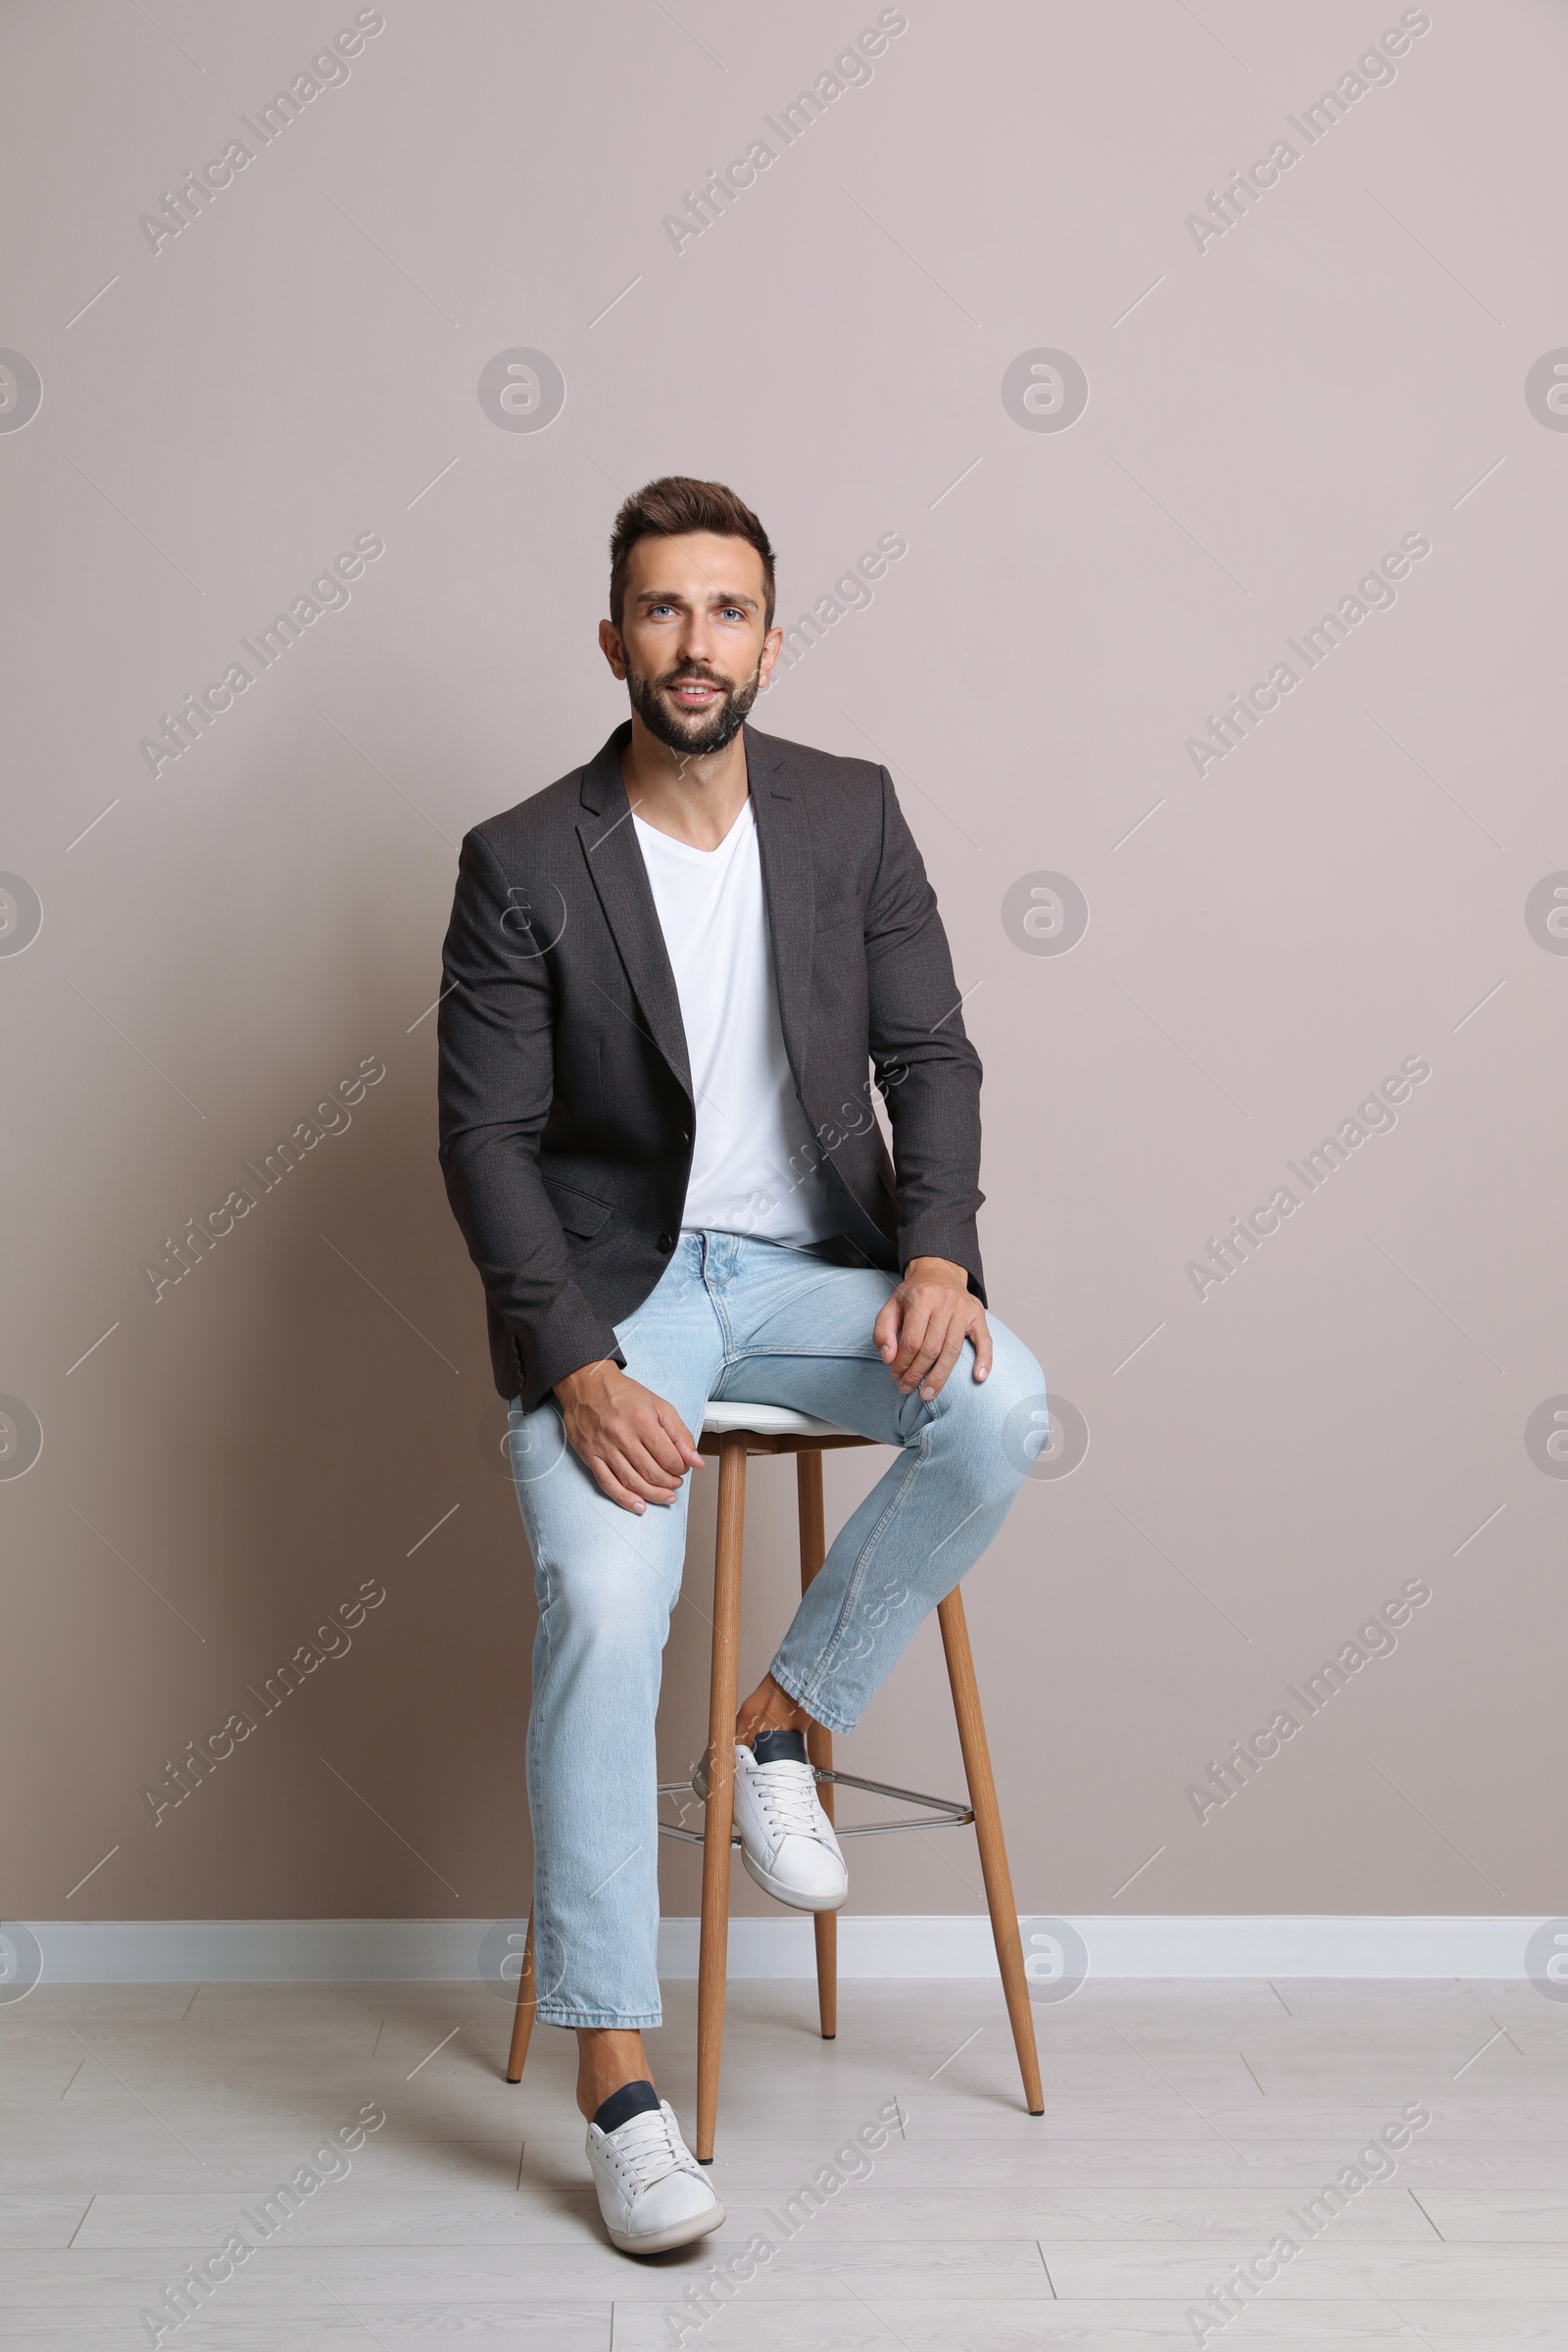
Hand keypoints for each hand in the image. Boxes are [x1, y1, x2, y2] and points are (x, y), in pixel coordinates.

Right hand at [554, 1360, 702, 1513]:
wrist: (586, 1384)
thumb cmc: (623, 1394)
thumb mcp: (659, 1405)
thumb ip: (680, 1433)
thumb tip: (696, 1461)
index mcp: (642, 1420)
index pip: (669, 1458)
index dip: (681, 1468)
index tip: (683, 1468)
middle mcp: (622, 1435)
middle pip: (652, 1473)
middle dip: (670, 1483)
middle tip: (675, 1482)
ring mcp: (604, 1448)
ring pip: (633, 1482)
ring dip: (654, 1494)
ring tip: (665, 1496)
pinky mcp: (590, 1456)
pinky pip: (608, 1484)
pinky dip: (625, 1499)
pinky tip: (639, 1506)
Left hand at [873, 1257, 991, 1401]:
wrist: (939, 1271)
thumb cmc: (914, 1294)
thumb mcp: (891, 1305)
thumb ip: (883, 1331)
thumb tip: (888, 1358)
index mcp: (921, 1298)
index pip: (911, 1340)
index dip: (901, 1362)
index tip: (894, 1375)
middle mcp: (945, 1302)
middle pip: (931, 1348)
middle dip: (917, 1373)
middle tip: (907, 1388)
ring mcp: (964, 1310)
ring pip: (953, 1350)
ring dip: (940, 1376)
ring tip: (928, 1394)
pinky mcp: (978, 1315)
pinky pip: (985, 1340)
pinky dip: (984, 1360)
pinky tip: (978, 1377)